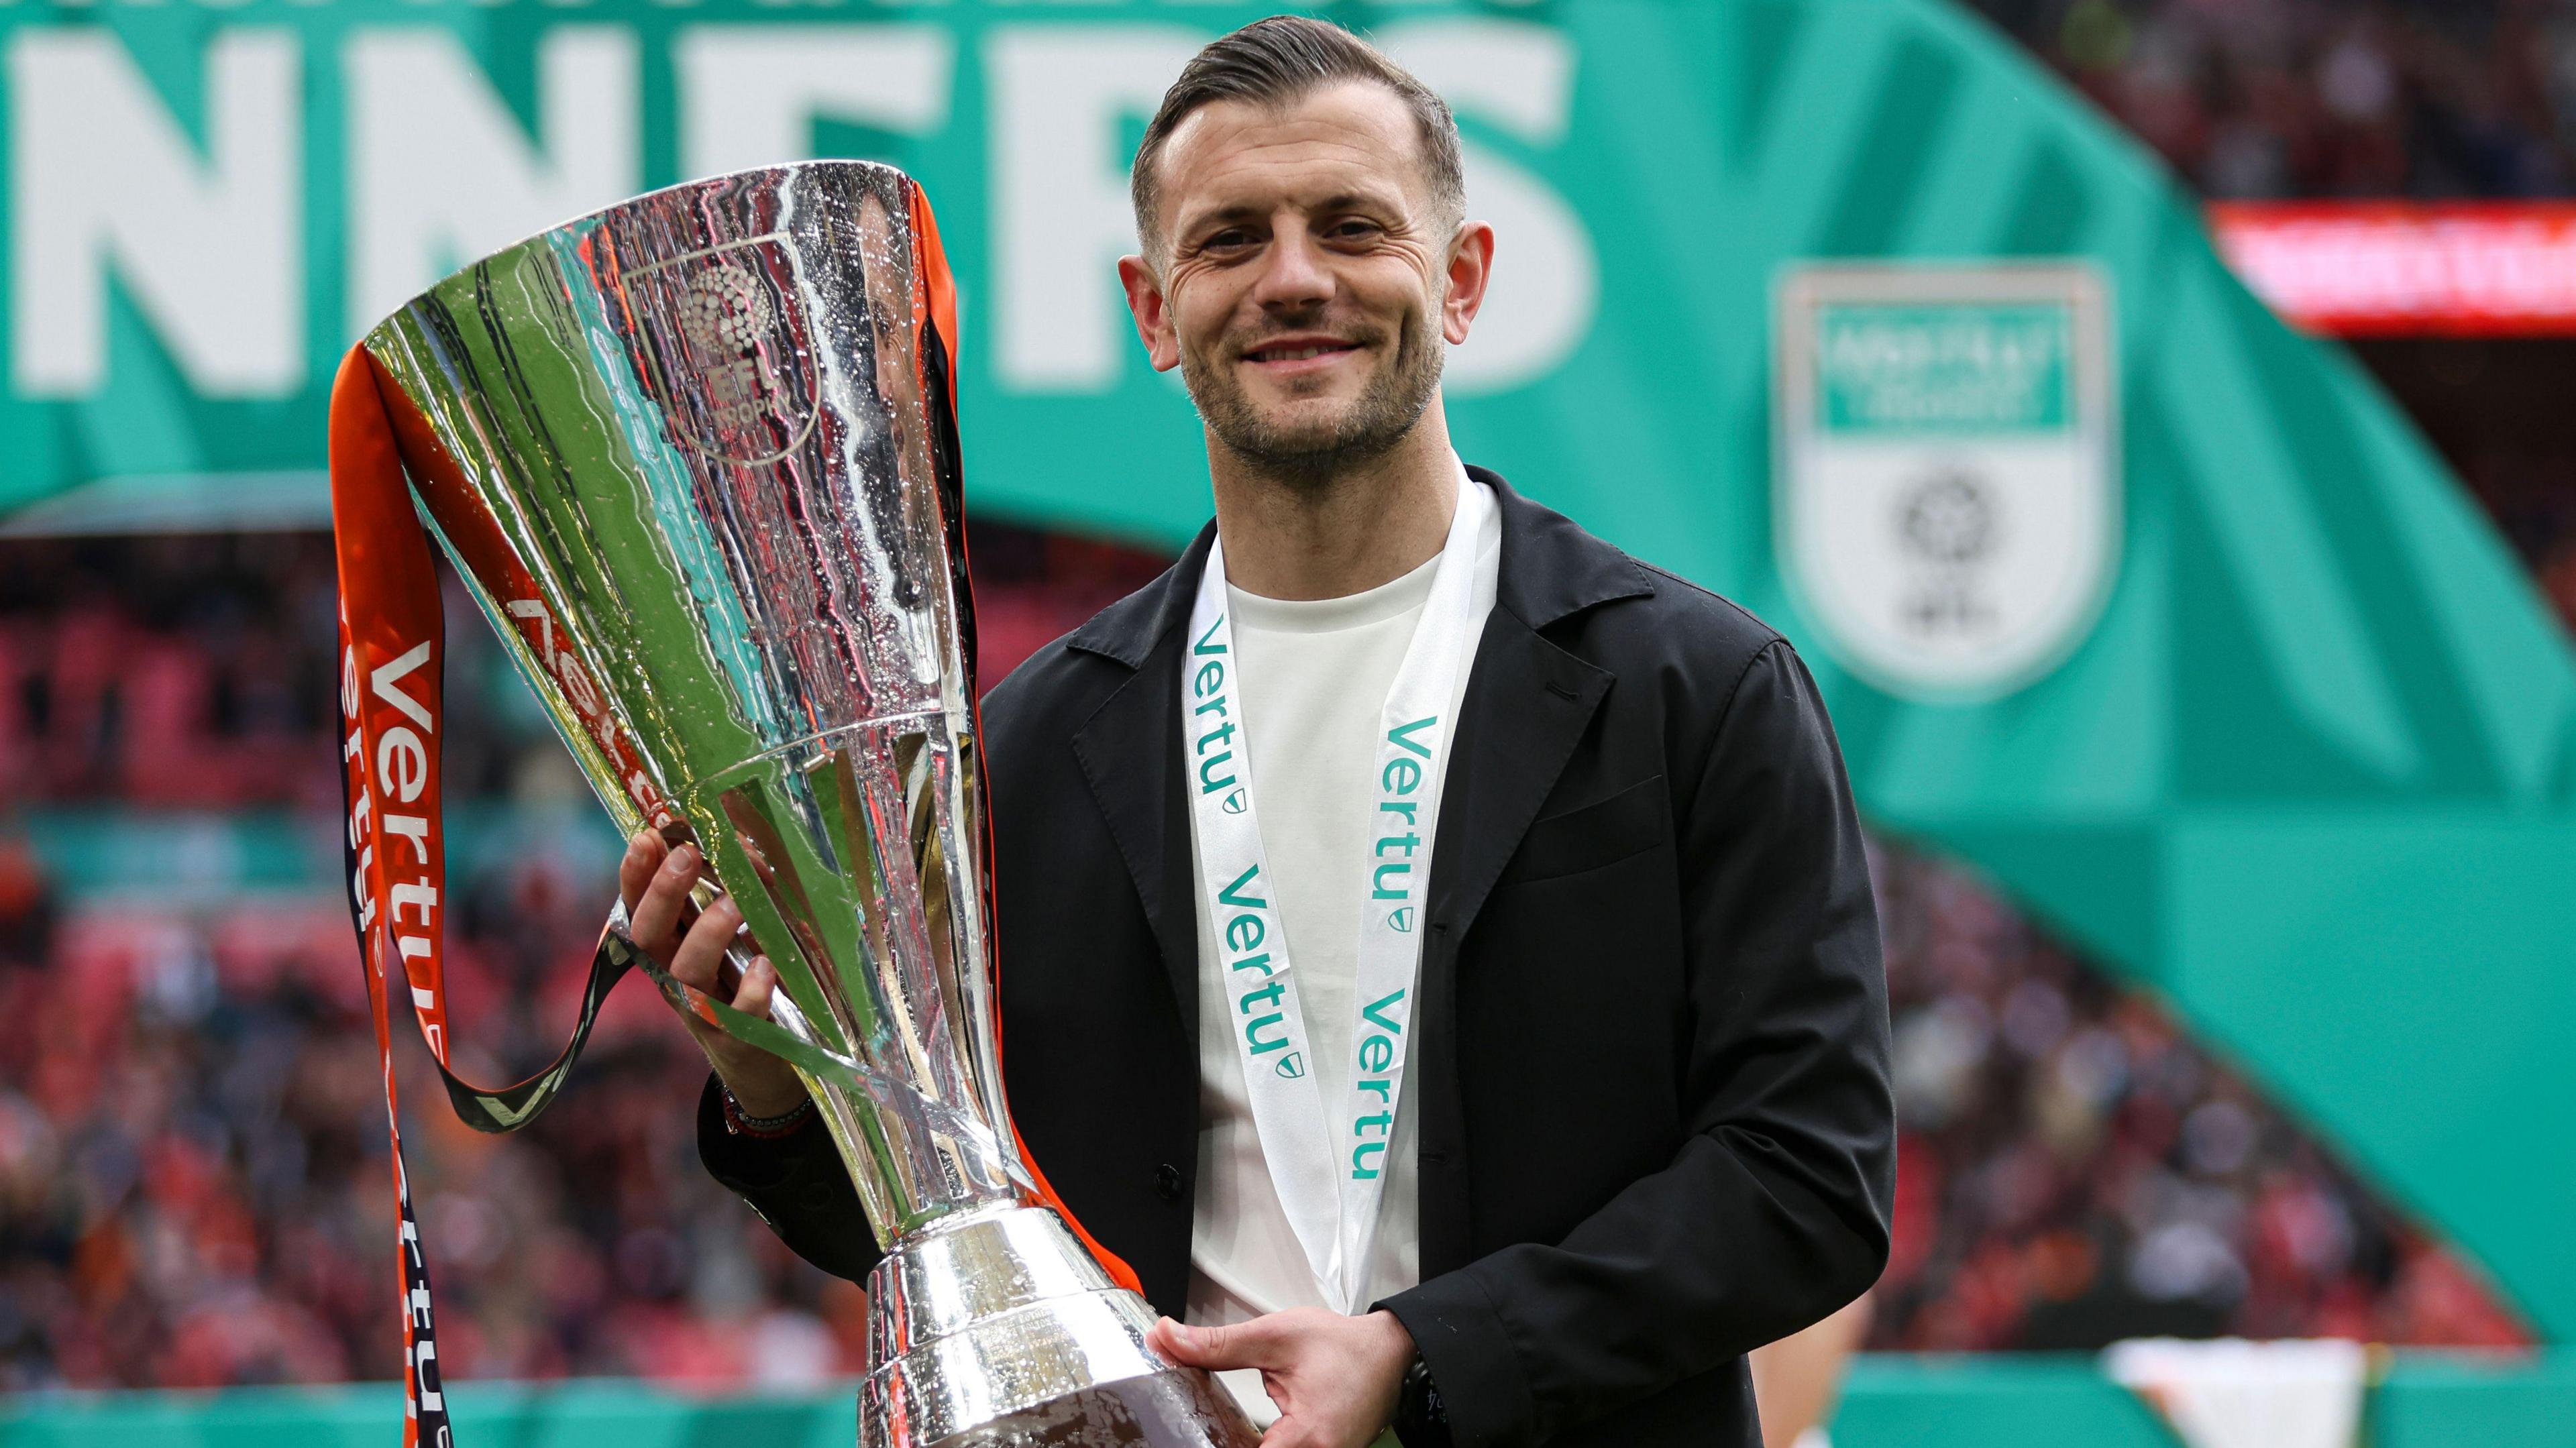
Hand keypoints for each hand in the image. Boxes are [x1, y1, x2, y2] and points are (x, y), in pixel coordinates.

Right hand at [619, 829, 807, 1119]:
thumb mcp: (739, 931)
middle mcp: (676, 976)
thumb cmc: (746, 981)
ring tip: (735, 904)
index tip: (647, 837)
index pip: (638, 907)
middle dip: (664, 893)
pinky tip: (765, 965)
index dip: (636, 874)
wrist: (766, 1058)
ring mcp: (703, 1011)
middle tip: (688, 856)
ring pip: (686, 973)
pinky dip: (750, 990)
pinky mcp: (737, 1039)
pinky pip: (738, 1016)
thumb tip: (743, 842)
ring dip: (707, 933)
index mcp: (671, 946)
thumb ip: (738, 887)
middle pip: (650, 935)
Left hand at [1149, 1308, 1415, 1447]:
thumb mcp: (1274, 1336)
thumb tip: (1168, 1340)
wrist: (1388, 1351)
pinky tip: (1243, 1436)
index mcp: (1308, 1436)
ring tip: (1220, 1430)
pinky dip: (1265, 1447)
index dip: (1213, 1447)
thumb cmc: (1343, 1345)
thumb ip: (1217, 1345)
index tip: (1190, 1435)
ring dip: (1242, 1443)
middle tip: (1199, 1428)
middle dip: (1224, 1442)